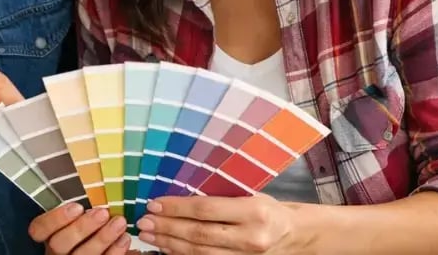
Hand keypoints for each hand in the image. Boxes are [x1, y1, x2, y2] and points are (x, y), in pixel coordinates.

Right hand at [29, 203, 131, 254]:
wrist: (94, 250)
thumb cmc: (88, 229)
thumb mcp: (79, 219)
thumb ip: (81, 210)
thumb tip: (98, 191)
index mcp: (49, 236)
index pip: (38, 229)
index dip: (55, 219)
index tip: (77, 207)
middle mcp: (56, 253)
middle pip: (59, 244)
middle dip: (82, 227)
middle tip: (102, 213)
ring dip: (102, 238)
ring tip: (119, 222)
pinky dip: (115, 252)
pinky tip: (124, 239)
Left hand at [135, 195, 315, 254]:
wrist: (293, 234)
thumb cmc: (267, 208)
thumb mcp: (249, 193)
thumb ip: (219, 194)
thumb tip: (178, 189)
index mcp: (254, 210)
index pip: (206, 209)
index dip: (177, 207)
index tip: (155, 203)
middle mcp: (250, 236)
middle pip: (199, 234)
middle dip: (167, 228)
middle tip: (144, 222)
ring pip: (199, 252)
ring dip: (169, 244)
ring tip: (148, 236)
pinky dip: (182, 254)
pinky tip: (166, 247)